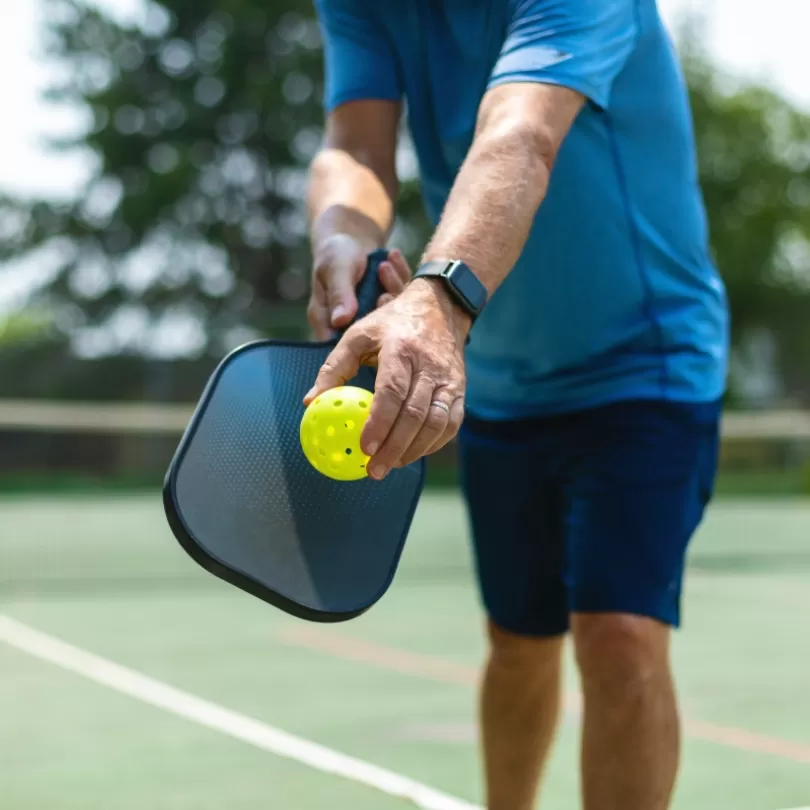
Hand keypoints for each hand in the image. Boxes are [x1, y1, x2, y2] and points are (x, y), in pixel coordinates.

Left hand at [304, 279, 469, 479]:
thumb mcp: (358, 334)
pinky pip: (451, 424)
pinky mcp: (460, 390)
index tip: (363, 448)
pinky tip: (413, 454)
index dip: (379, 423)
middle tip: (374, 470)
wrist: (441, 307)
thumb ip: (333, 368)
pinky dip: (433, 444)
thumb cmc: (391, 323)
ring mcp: (449, 379)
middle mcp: (429, 365)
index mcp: (400, 349)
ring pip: (436, 423)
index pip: (392, 391)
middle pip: (415, 414)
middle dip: (394, 447)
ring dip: (414, 450)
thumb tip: (310, 402)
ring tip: (391, 466)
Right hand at [307, 235, 410, 339]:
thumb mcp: (335, 269)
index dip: (361, 335)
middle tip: (383, 278)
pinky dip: (400, 276)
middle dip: (383, 305)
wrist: (352, 238)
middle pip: (372, 330)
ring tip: (384, 263)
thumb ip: (339, 294)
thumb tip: (340, 320)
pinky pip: (402, 297)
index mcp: (327, 322)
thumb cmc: (336, 253)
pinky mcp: (390, 307)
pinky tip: (393, 256)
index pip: (341, 343)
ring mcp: (372, 317)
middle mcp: (351, 324)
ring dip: (393, 285)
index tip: (375, 307)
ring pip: (391, 314)